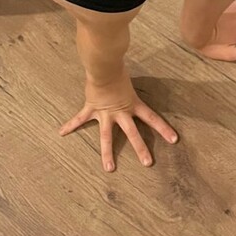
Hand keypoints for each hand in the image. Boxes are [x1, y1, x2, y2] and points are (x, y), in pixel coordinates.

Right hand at [59, 74, 178, 171]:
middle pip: (132, 133)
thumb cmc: (117, 69)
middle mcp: (120, 112)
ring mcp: (105, 113)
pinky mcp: (91, 109)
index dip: (163, 129)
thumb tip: (132, 71)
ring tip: (109, 168)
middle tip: (148, 163)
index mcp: (132, 105)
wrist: (103, 67)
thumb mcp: (128, 78)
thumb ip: (130, 82)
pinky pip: (80, 119)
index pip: (152, 118)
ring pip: (107, 136)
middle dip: (140, 149)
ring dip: (108, 153)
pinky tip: (61, 132)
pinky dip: (70, 125)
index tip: (174, 140)